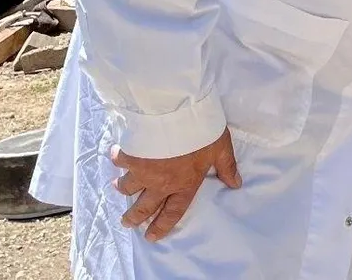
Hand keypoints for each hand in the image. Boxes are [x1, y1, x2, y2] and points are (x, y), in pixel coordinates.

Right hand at [113, 129, 241, 241]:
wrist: (176, 115)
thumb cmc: (202, 132)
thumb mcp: (221, 148)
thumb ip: (227, 167)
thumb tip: (235, 184)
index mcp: (185, 184)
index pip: (173, 212)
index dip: (161, 225)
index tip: (151, 235)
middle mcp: (161, 183)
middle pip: (144, 206)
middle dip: (134, 217)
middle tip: (127, 222)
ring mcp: (143, 172)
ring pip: (128, 187)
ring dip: (122, 189)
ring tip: (117, 188)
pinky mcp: (130, 156)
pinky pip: (120, 162)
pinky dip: (117, 159)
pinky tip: (115, 156)